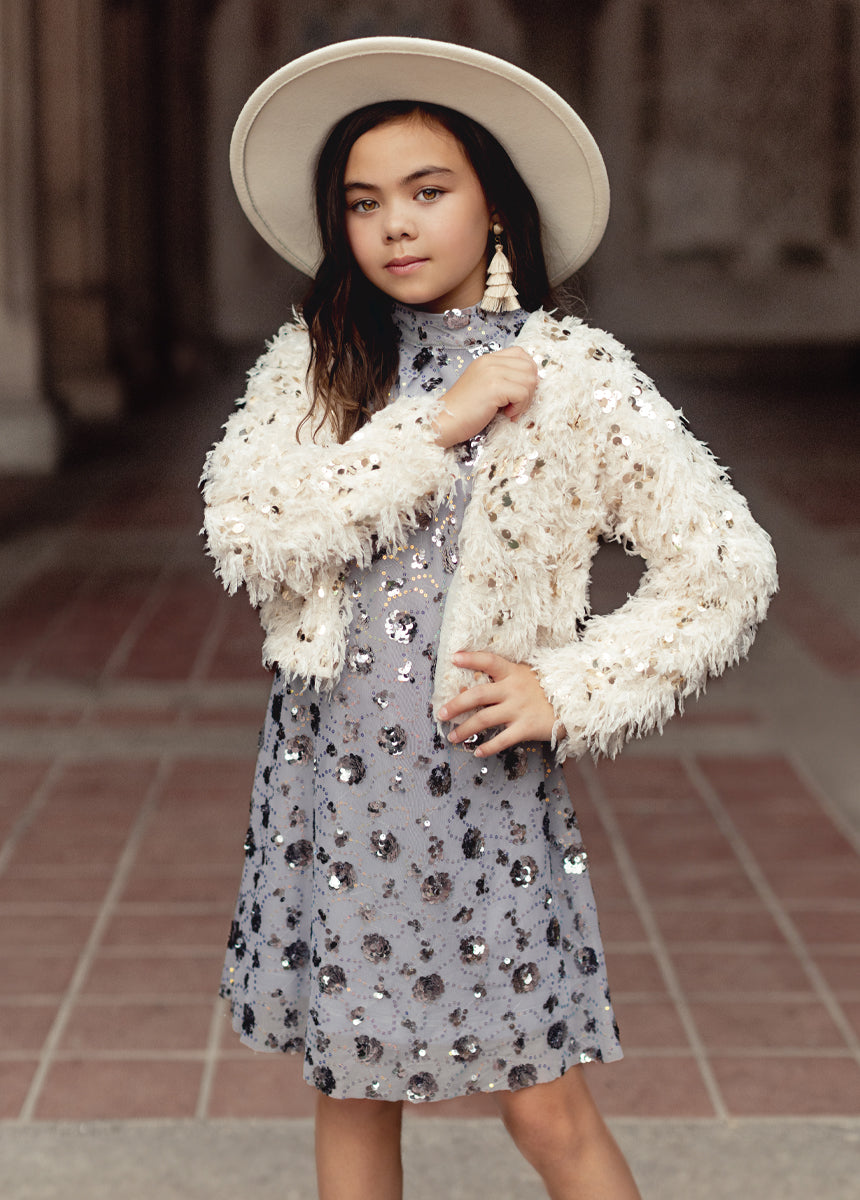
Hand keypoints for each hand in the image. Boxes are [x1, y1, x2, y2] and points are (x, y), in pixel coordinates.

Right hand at [432, 348, 538, 447]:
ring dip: (525, 400)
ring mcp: (492, 372)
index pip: (521, 354)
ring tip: (510, 410)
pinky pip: (523, 393)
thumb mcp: (484, 386)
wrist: (444, 422)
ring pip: (530, 380)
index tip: (518, 392)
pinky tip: (506, 414)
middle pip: (530, 367)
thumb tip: (530, 382)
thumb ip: (502, 379)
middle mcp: (490, 361)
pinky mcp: (494, 387)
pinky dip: (520, 407)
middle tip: (516, 405)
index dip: (527, 374)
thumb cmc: (464, 411)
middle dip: (529, 389)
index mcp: (487, 360)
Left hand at [437, 650, 555, 755]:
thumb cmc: (546, 689)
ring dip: (465, 729)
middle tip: (440, 713)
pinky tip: (477, 752)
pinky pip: (503, 739)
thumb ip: (506, 678)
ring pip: (485, 719)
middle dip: (456, 704)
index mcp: (513, 672)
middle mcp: (513, 689)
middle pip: (477, 695)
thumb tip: (474, 685)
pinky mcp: (526, 727)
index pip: (489, 661)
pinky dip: (488, 747)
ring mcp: (519, 709)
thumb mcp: (527, 675)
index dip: (471, 658)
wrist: (576, 702)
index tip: (454, 657)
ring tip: (452, 737)